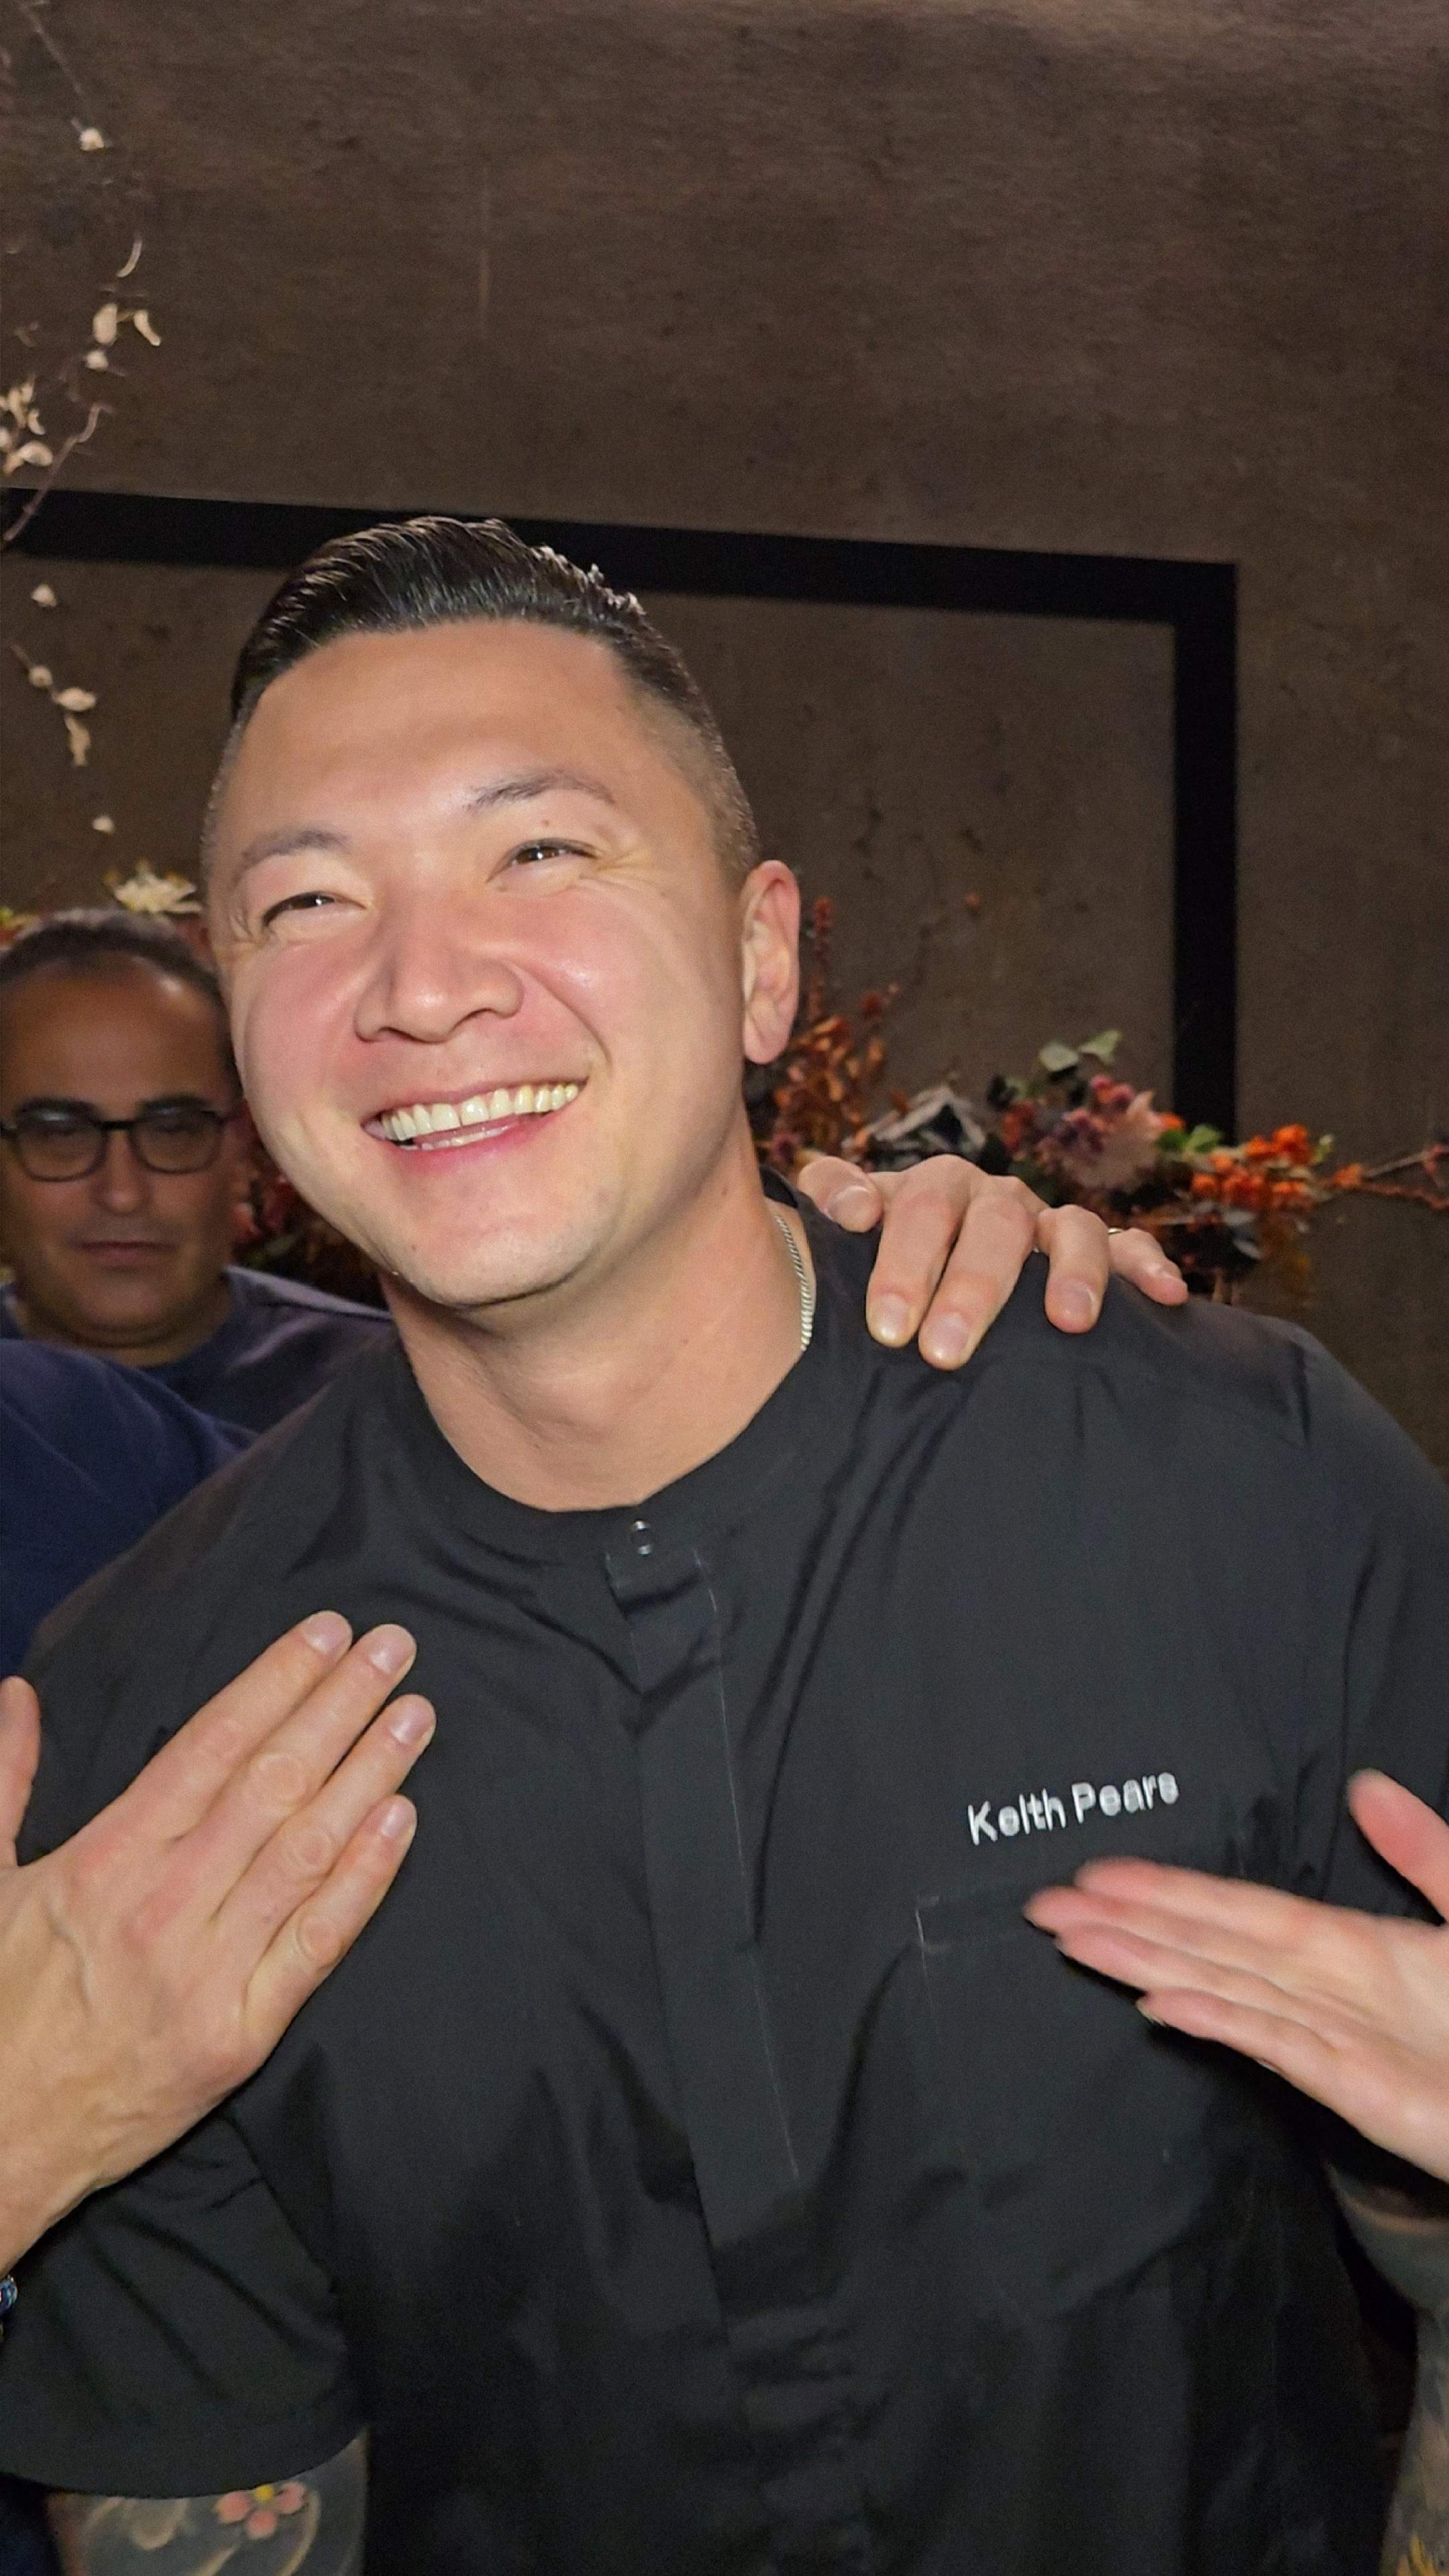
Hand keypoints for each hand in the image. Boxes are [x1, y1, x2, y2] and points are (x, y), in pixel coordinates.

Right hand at [0, 1613, 433, 2270]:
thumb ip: (5, 1778)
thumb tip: (20, 1693)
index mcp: (105, 1858)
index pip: (210, 1745)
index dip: (274, 1682)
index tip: (325, 1633)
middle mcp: (164, 1904)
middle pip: (272, 1783)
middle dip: (339, 1706)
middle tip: (394, 1647)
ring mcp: (208, 1970)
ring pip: (306, 1850)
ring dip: (369, 1774)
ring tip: (415, 1716)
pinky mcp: (240, 2033)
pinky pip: (317, 1943)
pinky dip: (365, 1879)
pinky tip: (402, 1821)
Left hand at [795, 1153, 1186, 1368]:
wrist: (931, 1269)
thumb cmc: (886, 1256)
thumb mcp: (850, 1227)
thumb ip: (835, 1196)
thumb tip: (847, 1208)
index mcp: (934, 1189)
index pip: (919, 1211)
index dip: (902, 1265)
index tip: (886, 1328)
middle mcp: (996, 1199)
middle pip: (995, 1227)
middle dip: (973, 1289)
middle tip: (945, 1352)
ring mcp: (1048, 1224)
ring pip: (1072, 1229)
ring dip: (1073, 1272)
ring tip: (1068, 1322)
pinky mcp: (1096, 1249)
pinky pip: (1130, 1247)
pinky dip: (1147, 1265)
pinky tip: (1167, 1295)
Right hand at [1023, 1772, 1448, 2182]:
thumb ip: (1422, 1849)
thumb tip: (1364, 1783)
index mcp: (1347, 1950)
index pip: (1236, 1910)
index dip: (1167, 1888)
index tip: (1099, 1871)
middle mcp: (1324, 1992)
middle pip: (1207, 1947)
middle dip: (1126, 1925)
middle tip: (1046, 1905)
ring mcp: (1333, 2042)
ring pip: (1220, 1989)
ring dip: (1146, 1964)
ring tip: (1076, 1941)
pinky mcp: (1356, 2087)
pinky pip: (1274, 2045)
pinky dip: (1216, 2020)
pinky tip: (1160, 2002)